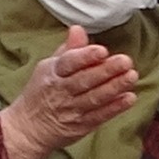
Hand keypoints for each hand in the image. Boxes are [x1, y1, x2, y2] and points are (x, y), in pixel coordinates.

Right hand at [0, 24, 141, 158]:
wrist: (28, 129)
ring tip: (131, 76)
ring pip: (94, 97)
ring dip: (114, 87)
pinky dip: (114, 107)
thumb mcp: (48, 68)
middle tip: (125, 61)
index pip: (68, 63)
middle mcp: (61, 91)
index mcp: (53, 73)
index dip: (85, 57)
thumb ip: (68, 50)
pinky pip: (99, 116)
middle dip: (106, 70)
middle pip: (84, 80)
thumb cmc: (41, 93)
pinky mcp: (80, 125)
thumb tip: (78, 29)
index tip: (101, 50)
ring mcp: (71, 109)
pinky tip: (128, 98)